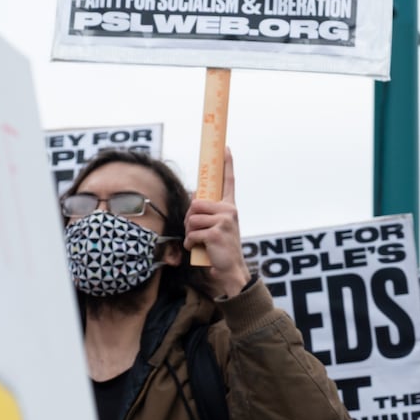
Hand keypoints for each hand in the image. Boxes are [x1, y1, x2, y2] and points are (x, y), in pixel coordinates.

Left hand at [186, 147, 249, 296]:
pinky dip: (190, 243)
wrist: (232, 271)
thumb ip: (208, 212)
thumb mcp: (216, 228)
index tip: (226, 148)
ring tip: (198, 242)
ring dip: (188, 232)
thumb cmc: (221, 250)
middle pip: (195, 203)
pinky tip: (197, 248)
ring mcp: (224, 221)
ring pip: (191, 218)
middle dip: (188, 219)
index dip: (227, 164)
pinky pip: (192, 233)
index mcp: (230, 207)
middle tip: (193, 231)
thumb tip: (193, 196)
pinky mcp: (216, 233)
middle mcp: (229, 211)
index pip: (228, 181)